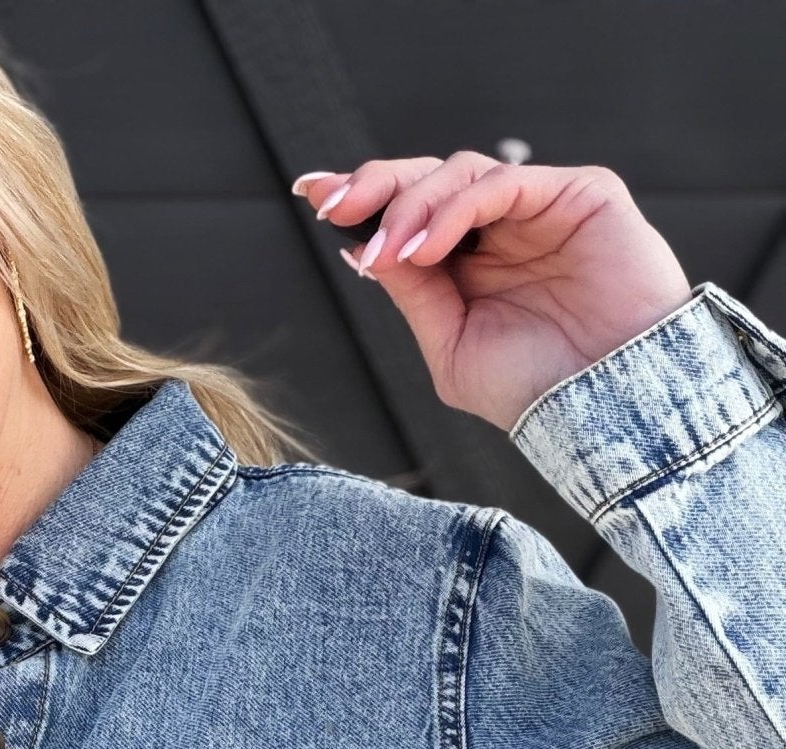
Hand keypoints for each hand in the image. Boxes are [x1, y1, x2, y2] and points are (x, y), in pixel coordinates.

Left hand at [293, 153, 692, 432]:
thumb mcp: (452, 348)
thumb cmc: (537, 391)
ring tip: (387, 253)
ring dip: (411, 208)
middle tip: (331, 205)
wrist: (607, 407)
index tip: (310, 196)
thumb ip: (413, 294)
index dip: (362, 196)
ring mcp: (541, 207)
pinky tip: (425, 248)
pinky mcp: (580, 192)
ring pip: (460, 172)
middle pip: (429, 178)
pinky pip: (505, 181)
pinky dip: (457, 209)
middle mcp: (502, 228)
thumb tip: (359, 247)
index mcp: (471, 263)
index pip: (410, 212)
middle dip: (374, 185)